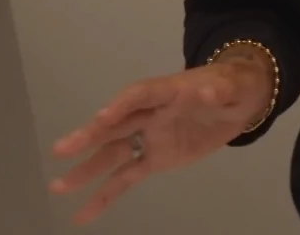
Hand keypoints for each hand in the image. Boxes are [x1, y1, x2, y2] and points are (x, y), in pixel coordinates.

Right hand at [50, 54, 271, 223]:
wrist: (241, 100)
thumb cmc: (235, 86)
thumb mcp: (234, 85)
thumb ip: (220, 90)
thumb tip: (207, 91)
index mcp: (167, 91)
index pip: (141, 94)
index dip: (123, 104)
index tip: (104, 116)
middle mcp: (150, 114)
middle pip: (117, 123)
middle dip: (91, 135)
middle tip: (62, 149)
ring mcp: (149, 137)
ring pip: (113, 153)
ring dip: (87, 169)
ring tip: (58, 186)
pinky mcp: (154, 159)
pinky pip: (125, 178)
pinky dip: (105, 195)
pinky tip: (82, 214)